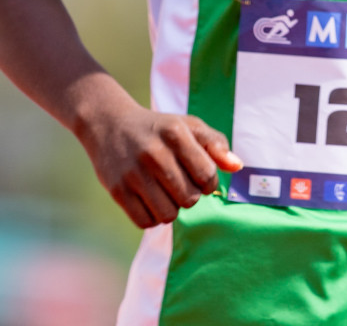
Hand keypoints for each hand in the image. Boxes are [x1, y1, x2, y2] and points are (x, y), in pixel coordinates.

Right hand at [78, 100, 244, 228]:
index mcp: (176, 134)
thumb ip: (216, 144)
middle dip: (190, 196)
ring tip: (165, 192)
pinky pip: (145, 222)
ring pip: (168, 215)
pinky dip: (152, 217)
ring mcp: (133, 173)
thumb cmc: (159, 129)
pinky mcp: (117, 190)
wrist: (110, 124)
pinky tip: (150, 200)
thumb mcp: (188, 126)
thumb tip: (237, 166)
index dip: (209, 182)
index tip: (200, 176)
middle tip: (180, 183)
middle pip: (189, 199)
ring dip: (171, 208)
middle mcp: (154, 153)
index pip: (207, 176)